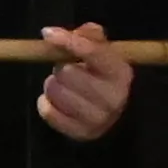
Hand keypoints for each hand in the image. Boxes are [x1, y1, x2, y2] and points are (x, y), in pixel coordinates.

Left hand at [33, 21, 133, 141]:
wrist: (109, 114)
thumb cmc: (101, 77)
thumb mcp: (102, 53)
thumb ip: (89, 36)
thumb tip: (67, 33)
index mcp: (121, 73)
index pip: (94, 53)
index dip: (68, 41)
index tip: (47, 33)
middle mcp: (114, 97)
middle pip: (68, 72)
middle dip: (60, 67)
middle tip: (66, 69)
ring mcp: (99, 119)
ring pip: (55, 91)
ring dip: (53, 85)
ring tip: (64, 86)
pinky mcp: (81, 133)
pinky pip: (48, 112)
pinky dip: (46, 103)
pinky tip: (57, 101)